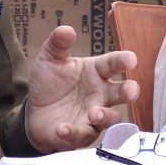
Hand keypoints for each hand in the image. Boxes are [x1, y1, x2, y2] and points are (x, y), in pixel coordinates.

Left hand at [25, 26, 138, 151]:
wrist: (35, 111)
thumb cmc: (49, 82)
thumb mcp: (50, 59)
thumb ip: (58, 45)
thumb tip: (66, 30)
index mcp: (96, 71)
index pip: (113, 64)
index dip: (123, 61)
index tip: (131, 59)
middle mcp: (101, 93)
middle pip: (121, 92)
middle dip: (129, 91)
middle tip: (130, 90)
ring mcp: (94, 115)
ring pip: (110, 118)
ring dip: (105, 116)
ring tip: (94, 113)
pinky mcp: (83, 133)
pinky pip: (84, 135)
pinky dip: (74, 132)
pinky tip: (63, 128)